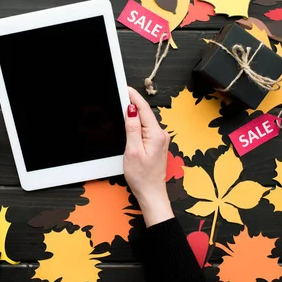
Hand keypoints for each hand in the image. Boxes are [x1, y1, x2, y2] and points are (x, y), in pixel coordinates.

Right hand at [124, 87, 174, 226]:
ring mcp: (160, 139)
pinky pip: (146, 128)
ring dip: (134, 114)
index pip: (144, 109)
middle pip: (145, 113)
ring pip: (145, 121)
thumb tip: (132, 110)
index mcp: (156, 134)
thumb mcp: (132, 151)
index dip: (133, 96)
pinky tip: (129, 123)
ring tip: (122, 106)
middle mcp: (161, 135)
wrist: (151, 193)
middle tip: (120, 94)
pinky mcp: (157, 144)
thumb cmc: (142, 177)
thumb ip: (132, 128)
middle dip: (133, 103)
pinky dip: (137, 123)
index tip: (124, 88)